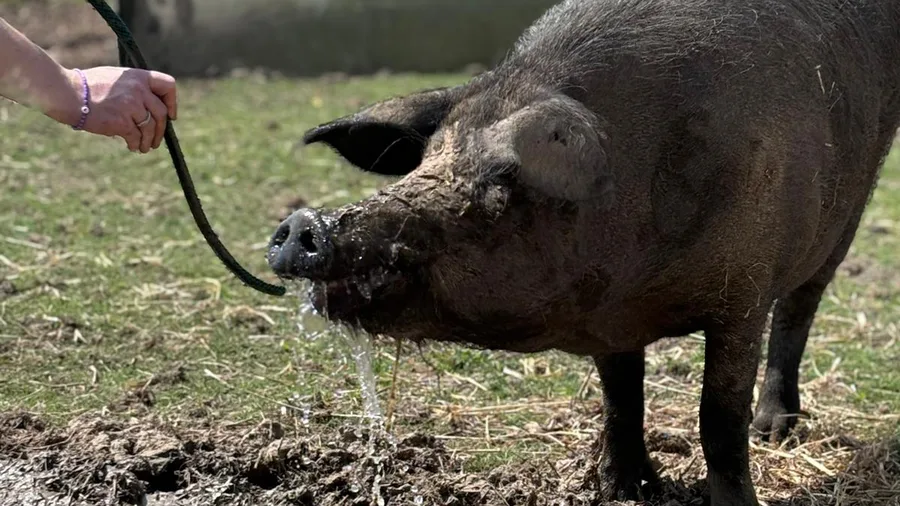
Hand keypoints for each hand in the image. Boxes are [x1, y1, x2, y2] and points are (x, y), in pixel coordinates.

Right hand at [62, 66, 177, 152]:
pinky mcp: (122, 121)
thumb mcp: (115, 78)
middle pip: (161, 113)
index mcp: (138, 76)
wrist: (67, 93)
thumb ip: (134, 87)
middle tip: (156, 140)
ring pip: (151, 128)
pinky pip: (137, 137)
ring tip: (144, 147)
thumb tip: (149, 106)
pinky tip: (133, 147)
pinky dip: (136, 144)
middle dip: (161, 130)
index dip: (173, 102)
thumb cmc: (87, 86)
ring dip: (149, 141)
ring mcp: (131, 105)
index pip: (168, 85)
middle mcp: (138, 89)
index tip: (171, 115)